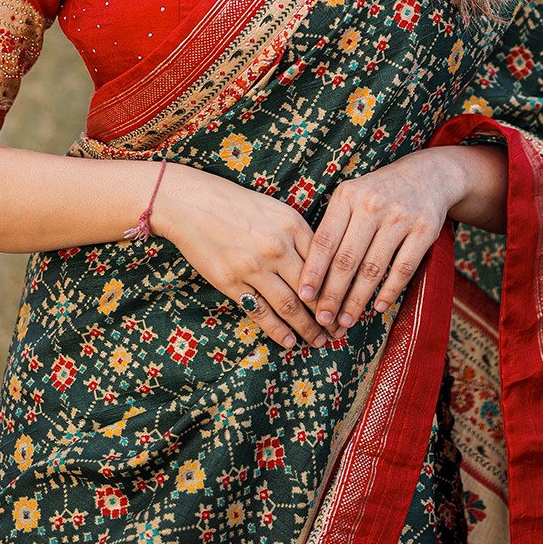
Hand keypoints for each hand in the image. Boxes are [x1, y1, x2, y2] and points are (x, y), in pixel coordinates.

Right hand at [152, 163, 328, 350]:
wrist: (191, 202)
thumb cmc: (236, 203)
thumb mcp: (274, 210)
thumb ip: (298, 235)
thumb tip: (321, 267)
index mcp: (292, 224)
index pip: (327, 263)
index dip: (341, 288)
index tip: (350, 304)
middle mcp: (277, 246)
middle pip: (313, 289)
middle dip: (329, 315)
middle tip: (341, 331)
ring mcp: (253, 266)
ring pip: (290, 306)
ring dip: (308, 329)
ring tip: (320, 342)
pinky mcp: (231, 282)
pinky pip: (261, 313)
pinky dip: (278, 331)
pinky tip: (290, 342)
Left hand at [296, 146, 506, 331]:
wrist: (427, 175)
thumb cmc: (378, 193)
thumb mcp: (352, 197)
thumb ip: (334, 227)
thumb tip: (311, 275)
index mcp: (347, 195)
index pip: (325, 240)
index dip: (313, 271)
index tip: (304, 296)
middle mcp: (372, 204)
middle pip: (347, 259)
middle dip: (332, 294)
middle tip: (323, 320)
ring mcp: (400, 217)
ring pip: (373, 268)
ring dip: (358, 300)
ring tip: (346, 320)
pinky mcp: (424, 229)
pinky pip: (403, 268)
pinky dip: (389, 291)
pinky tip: (378, 307)